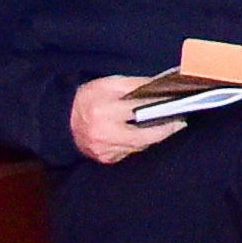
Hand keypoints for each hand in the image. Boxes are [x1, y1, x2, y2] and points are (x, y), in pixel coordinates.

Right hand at [61, 74, 180, 164]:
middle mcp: (104, 134)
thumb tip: (161, 88)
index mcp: (104, 111)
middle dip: (164, 130)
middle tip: (179, 123)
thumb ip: (136, 85)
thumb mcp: (110, 83)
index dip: (161, 112)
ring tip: (167, 125)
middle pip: (144, 137)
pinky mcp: (106, 159)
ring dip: (153, 137)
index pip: (139, 112)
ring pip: (139, 146)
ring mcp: (104, 150)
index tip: (178, 110)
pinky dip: (139, 143)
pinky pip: (130, 152)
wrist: (62, 119)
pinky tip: (146, 134)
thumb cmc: (88, 97)